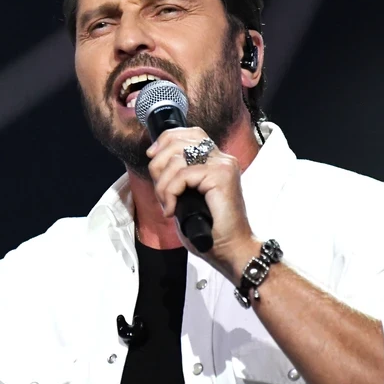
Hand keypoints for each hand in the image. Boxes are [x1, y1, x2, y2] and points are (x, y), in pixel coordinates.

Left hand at [146, 128, 255, 276]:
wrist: (231, 250)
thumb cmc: (210, 230)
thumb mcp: (188, 196)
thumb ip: (178, 175)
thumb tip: (155, 159)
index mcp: (217, 160)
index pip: (190, 133)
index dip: (167, 139)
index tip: (152, 156)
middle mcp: (222, 158)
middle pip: (180, 140)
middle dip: (158, 163)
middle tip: (160, 190)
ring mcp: (223, 165)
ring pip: (177, 159)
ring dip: (162, 184)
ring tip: (167, 204)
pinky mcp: (221, 176)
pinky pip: (181, 176)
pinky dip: (169, 193)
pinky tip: (172, 210)